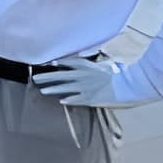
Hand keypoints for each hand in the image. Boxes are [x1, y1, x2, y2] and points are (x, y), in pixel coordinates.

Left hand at [30, 57, 146, 108]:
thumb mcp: (107, 63)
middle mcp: (81, 75)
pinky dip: (68, 100)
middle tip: (35, 79)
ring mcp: (84, 87)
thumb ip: (98, 62)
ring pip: (64, 88)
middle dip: (46, 78)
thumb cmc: (119, 74)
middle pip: (60, 76)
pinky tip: (61, 101)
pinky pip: (75, 99)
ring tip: (42, 91)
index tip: (48, 64)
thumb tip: (97, 60)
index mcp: (86, 65)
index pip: (68, 63)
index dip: (57, 64)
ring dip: (52, 89)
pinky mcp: (89, 98)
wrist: (127, 85)